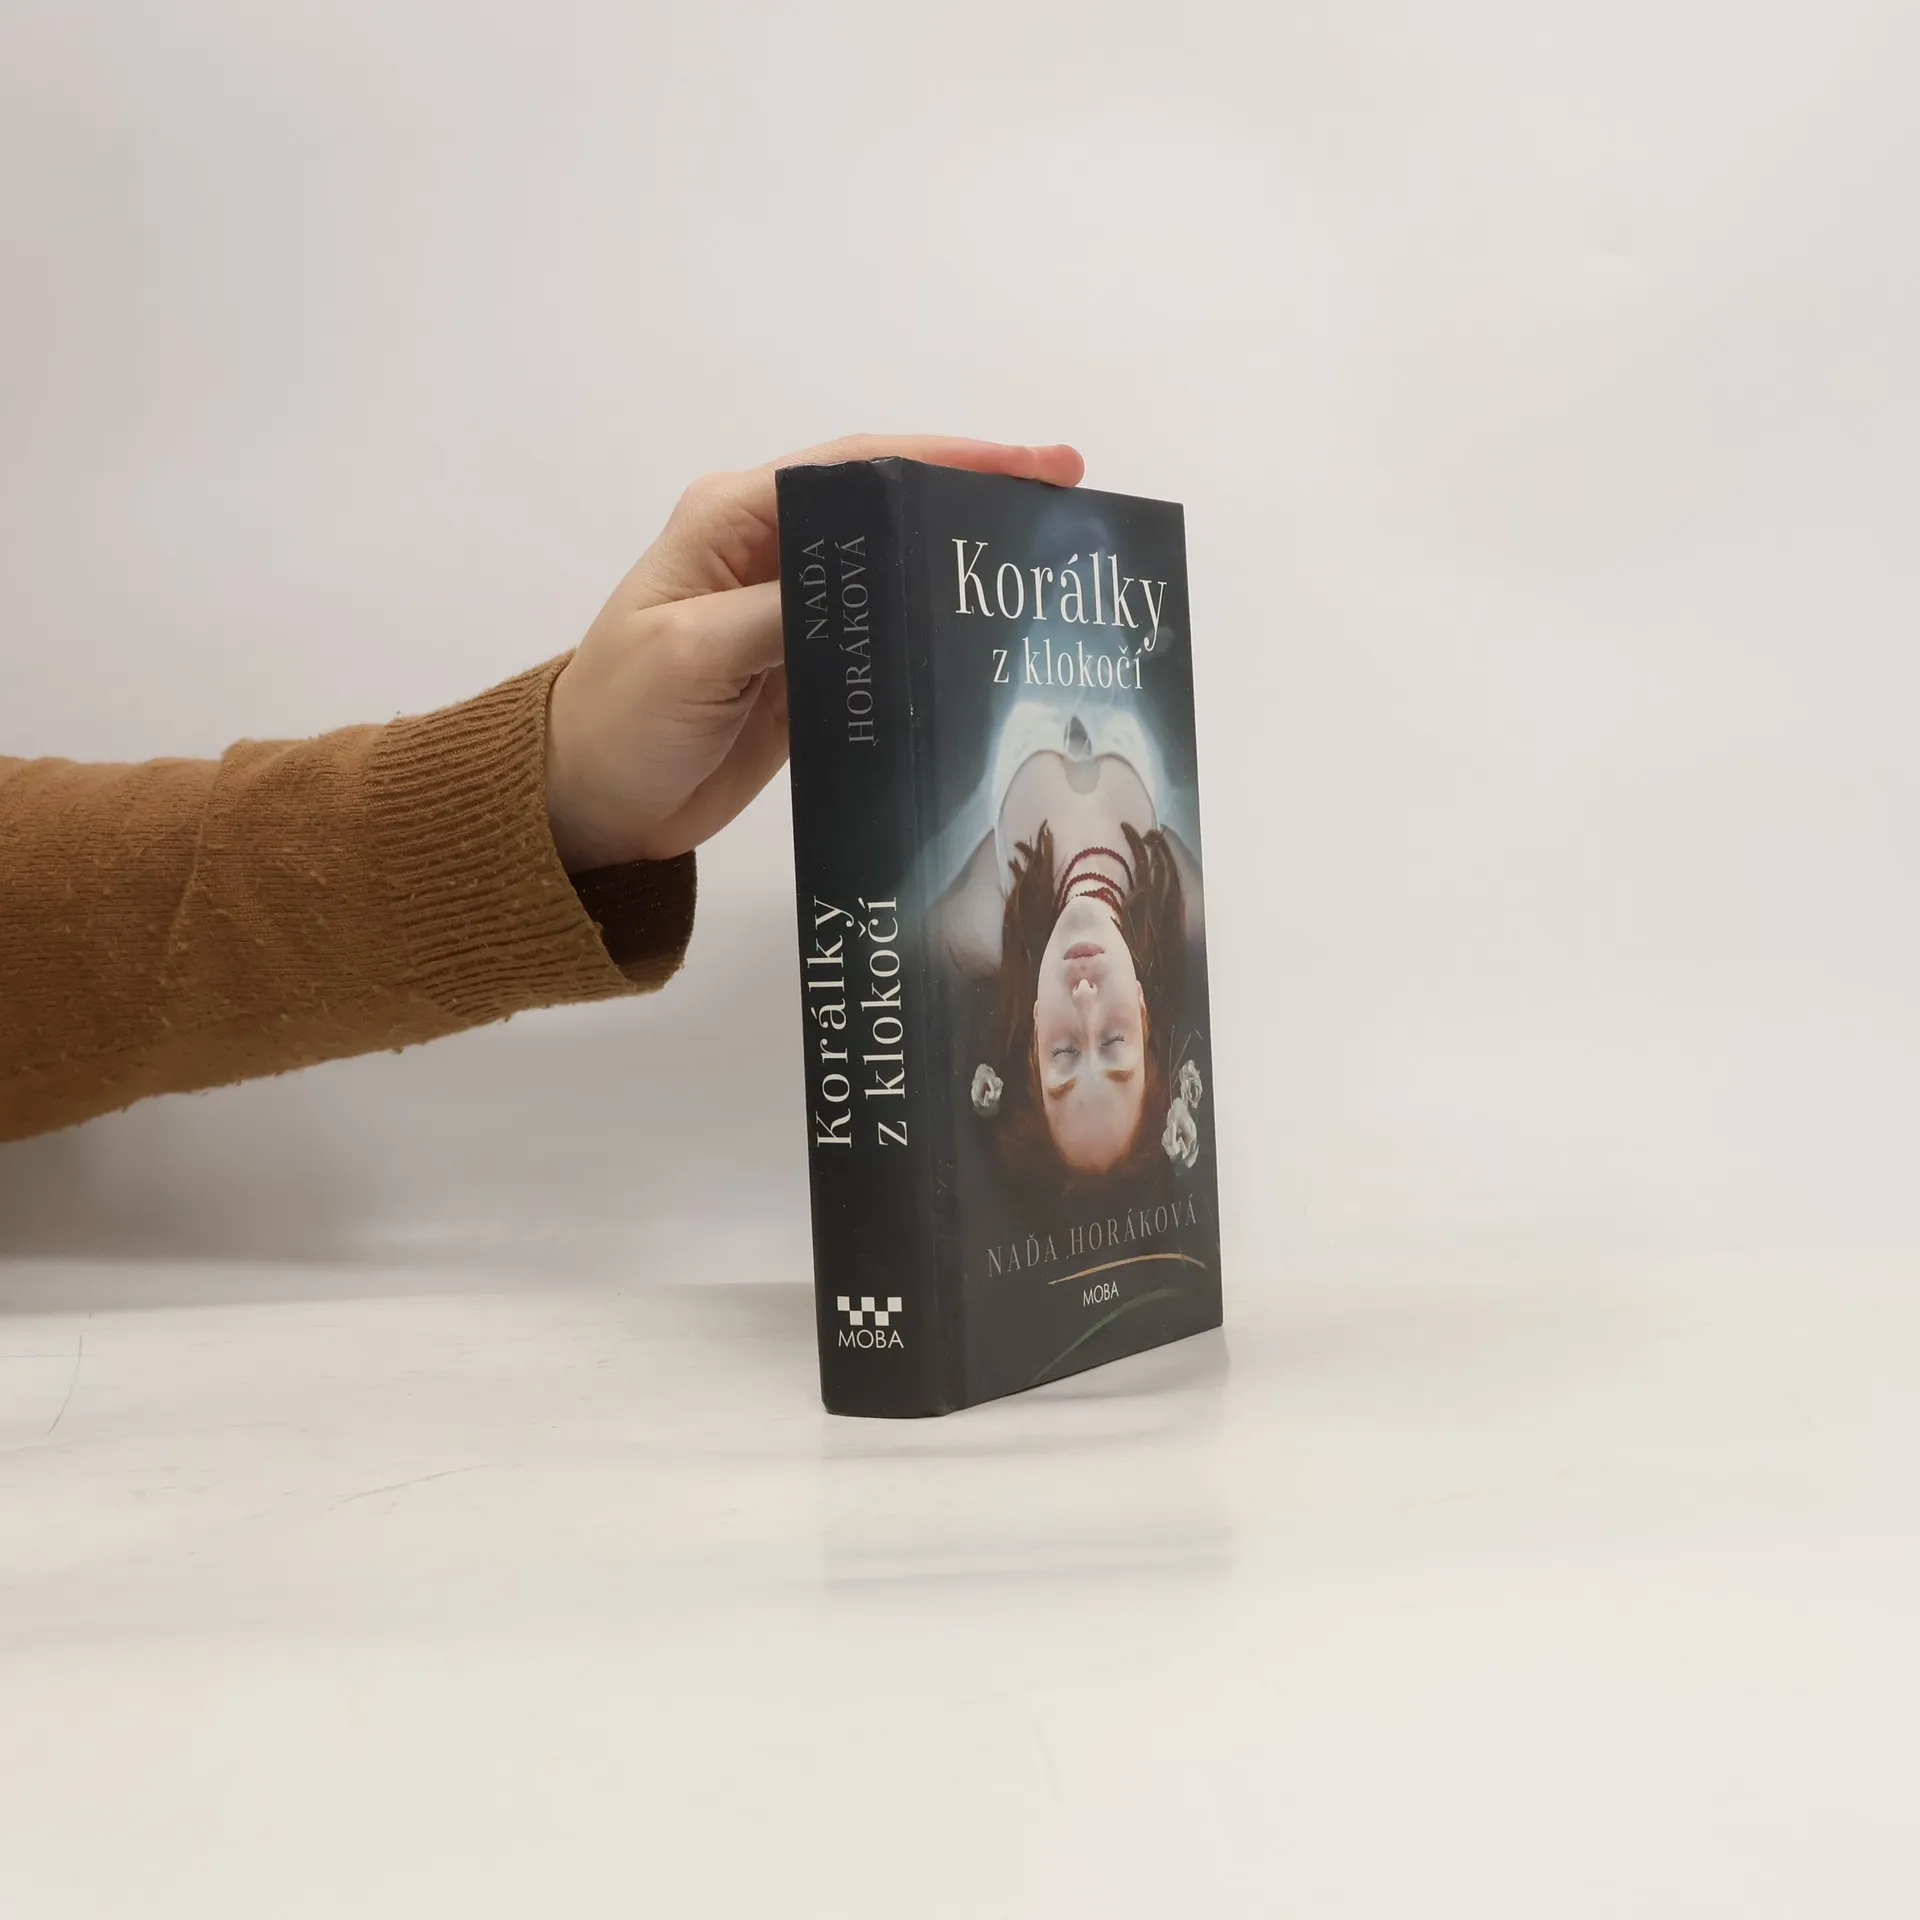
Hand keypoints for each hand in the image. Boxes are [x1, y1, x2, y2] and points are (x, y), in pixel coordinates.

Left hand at [544, 433, 1084, 869]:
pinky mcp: (810, 674)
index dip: (948, 459)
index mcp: (735, 520)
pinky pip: (885, 644)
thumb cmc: (622, 718)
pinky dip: (935, 640)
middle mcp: (771, 553)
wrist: (587, 806)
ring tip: (1049, 580)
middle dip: (974, 505)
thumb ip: (781, 613)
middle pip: (890, 513)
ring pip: (895, 575)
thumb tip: (869, 583)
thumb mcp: (692, 654)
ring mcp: (795, 615)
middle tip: (1067, 517)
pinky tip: (992, 649)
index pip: (856, 469)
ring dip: (961, 574)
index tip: (1033, 466)